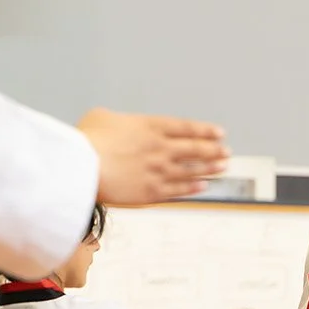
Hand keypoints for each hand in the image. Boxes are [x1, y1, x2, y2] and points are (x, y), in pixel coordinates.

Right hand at [77, 109, 230, 204]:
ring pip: (191, 170)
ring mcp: (158, 171)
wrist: (82, 168)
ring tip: (222, 168)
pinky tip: (203, 186)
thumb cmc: (86, 142)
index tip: (219, 134)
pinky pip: (178, 190)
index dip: (205, 131)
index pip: (186, 128)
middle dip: (213, 150)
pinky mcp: (152, 191)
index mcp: (149, 126)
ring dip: (209, 169)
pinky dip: (193, 188)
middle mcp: (160, 148)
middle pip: (194, 149)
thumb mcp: (100, 117)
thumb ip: (115, 120)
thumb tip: (115, 124)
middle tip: (226, 152)